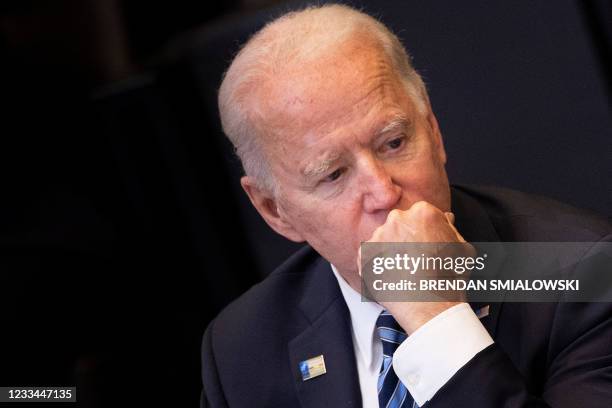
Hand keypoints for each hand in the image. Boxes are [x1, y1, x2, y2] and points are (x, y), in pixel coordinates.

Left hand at [363, 201, 472, 333]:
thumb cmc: (450, 278)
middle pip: (400, 225)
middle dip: (405, 239)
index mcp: (422, 212)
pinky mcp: (365, 254)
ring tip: (404, 272)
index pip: (420, 215)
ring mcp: (378, 236)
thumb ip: (451, 228)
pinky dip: (377, 265)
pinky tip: (391, 277)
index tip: (426, 247)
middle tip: (415, 260)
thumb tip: (445, 218)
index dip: (424, 232)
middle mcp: (397, 219)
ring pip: (384, 239)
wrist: (429, 305)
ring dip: (391, 251)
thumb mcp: (463, 248)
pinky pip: (370, 255)